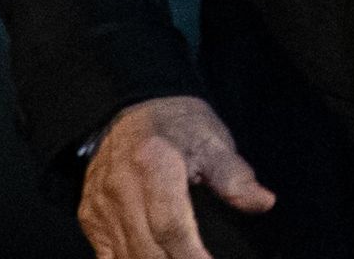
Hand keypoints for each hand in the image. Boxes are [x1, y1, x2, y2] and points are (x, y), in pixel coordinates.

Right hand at [77, 95, 274, 258]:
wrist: (133, 110)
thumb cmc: (178, 126)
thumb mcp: (212, 140)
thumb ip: (235, 175)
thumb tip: (263, 202)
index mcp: (153, 166)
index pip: (170, 226)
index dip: (191, 256)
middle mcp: (120, 189)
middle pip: (147, 249)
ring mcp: (101, 207)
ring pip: (126, 258)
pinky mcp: (90, 218)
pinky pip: (107, 257)